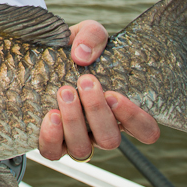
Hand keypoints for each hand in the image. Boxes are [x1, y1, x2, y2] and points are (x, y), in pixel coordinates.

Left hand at [37, 20, 158, 160]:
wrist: (40, 55)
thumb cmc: (74, 49)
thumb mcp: (87, 34)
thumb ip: (93, 36)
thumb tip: (82, 54)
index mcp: (119, 109)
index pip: (145, 130)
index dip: (135, 119)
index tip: (115, 94)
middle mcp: (101, 129)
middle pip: (110, 139)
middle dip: (98, 111)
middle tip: (86, 81)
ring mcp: (76, 139)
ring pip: (82, 148)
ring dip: (74, 120)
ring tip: (65, 91)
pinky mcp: (51, 143)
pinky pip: (53, 152)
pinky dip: (52, 136)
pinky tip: (50, 114)